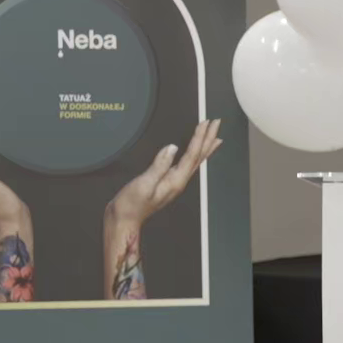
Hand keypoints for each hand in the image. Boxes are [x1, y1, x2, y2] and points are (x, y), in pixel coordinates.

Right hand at [105, 120, 220, 230]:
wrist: (125, 219)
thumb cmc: (132, 205)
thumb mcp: (144, 184)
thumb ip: (159, 166)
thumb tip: (172, 148)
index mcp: (176, 181)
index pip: (192, 154)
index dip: (199, 137)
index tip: (206, 123)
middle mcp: (179, 181)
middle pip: (199, 156)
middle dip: (208, 138)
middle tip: (217, 123)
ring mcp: (176, 182)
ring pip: (196, 160)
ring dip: (205, 146)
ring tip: (215, 137)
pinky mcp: (169, 182)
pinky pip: (188, 164)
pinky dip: (196, 155)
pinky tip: (196, 152)